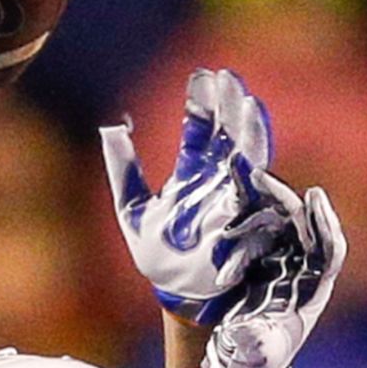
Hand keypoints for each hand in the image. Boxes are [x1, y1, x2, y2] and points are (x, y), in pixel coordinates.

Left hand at [100, 68, 295, 323]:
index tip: (205, 74)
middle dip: (230, 109)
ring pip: (247, 161)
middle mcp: (218, 182)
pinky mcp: (246, 227)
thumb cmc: (157, 253)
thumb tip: (111, 127)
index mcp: (193, 173)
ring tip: (249, 107)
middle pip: (228, 137)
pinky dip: (255, 180)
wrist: (175, 293)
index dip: (202, 104)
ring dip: (249, 134)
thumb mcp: (131, 208)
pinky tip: (253, 161)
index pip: (199, 130)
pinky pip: (254, 201)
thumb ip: (123, 168)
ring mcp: (235, 202)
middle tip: (230, 80)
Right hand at [200, 187, 347, 367]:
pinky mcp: (261, 263)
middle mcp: (302, 273)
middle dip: (288, 201)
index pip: (329, 250)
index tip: (314, 196)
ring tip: (248, 182)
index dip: (325, 223)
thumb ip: (252, 341)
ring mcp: (282, 265)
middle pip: (305, 228)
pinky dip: (247, 220)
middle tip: (264, 178)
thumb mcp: (255, 352)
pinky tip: (233, 203)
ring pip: (280, 226)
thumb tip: (247, 331)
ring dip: (266, 205)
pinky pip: (257, 235)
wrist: (243, 360)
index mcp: (313, 291)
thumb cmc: (257, 358)